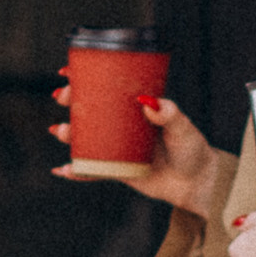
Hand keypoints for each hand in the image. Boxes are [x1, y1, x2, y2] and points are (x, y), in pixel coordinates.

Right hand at [50, 80, 220, 213]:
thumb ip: (169, 114)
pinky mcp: (117, 170)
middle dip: (71, 102)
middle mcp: (124, 125)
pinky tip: (62, 170)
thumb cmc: (192, 150)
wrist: (195, 184)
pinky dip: (77, 171)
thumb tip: (148, 102)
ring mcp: (118, 147)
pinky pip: (92, 169)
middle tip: (62, 98)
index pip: (109, 87)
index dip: (87, 78)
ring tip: (60, 131)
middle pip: (91, 109)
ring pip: (86, 137)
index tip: (69, 73)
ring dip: (68, 133)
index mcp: (137, 108)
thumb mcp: (183, 128)